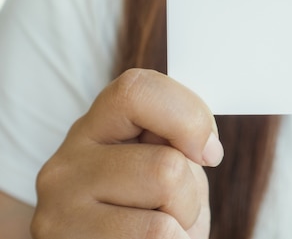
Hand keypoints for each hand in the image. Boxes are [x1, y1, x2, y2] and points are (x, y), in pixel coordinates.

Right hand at [31, 69, 222, 238]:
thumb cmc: (153, 216)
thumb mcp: (166, 167)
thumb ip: (176, 141)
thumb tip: (204, 140)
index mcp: (94, 129)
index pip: (137, 90)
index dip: (189, 117)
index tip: (207, 152)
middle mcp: (66, 165)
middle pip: (167, 164)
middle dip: (190, 192)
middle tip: (172, 210)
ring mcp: (60, 210)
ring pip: (163, 202)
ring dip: (181, 222)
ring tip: (158, 231)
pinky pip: (158, 236)